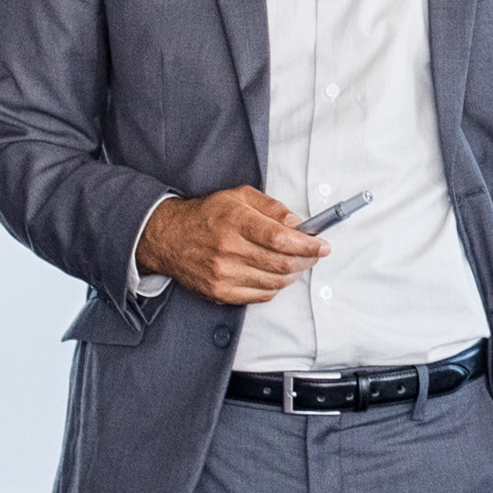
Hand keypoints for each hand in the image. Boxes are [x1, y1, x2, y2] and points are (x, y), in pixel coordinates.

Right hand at [142, 188, 326, 304]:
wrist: (169, 238)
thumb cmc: (207, 215)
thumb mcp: (238, 197)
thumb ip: (271, 207)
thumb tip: (297, 223)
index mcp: (235, 221)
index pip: (281, 239)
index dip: (308, 245)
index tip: (323, 245)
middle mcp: (228, 249)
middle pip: (282, 264)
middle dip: (307, 260)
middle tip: (314, 254)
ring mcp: (223, 275)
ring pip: (275, 283)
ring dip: (293, 275)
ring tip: (296, 263)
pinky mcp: (220, 293)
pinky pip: (261, 296)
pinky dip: (275, 287)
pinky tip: (276, 275)